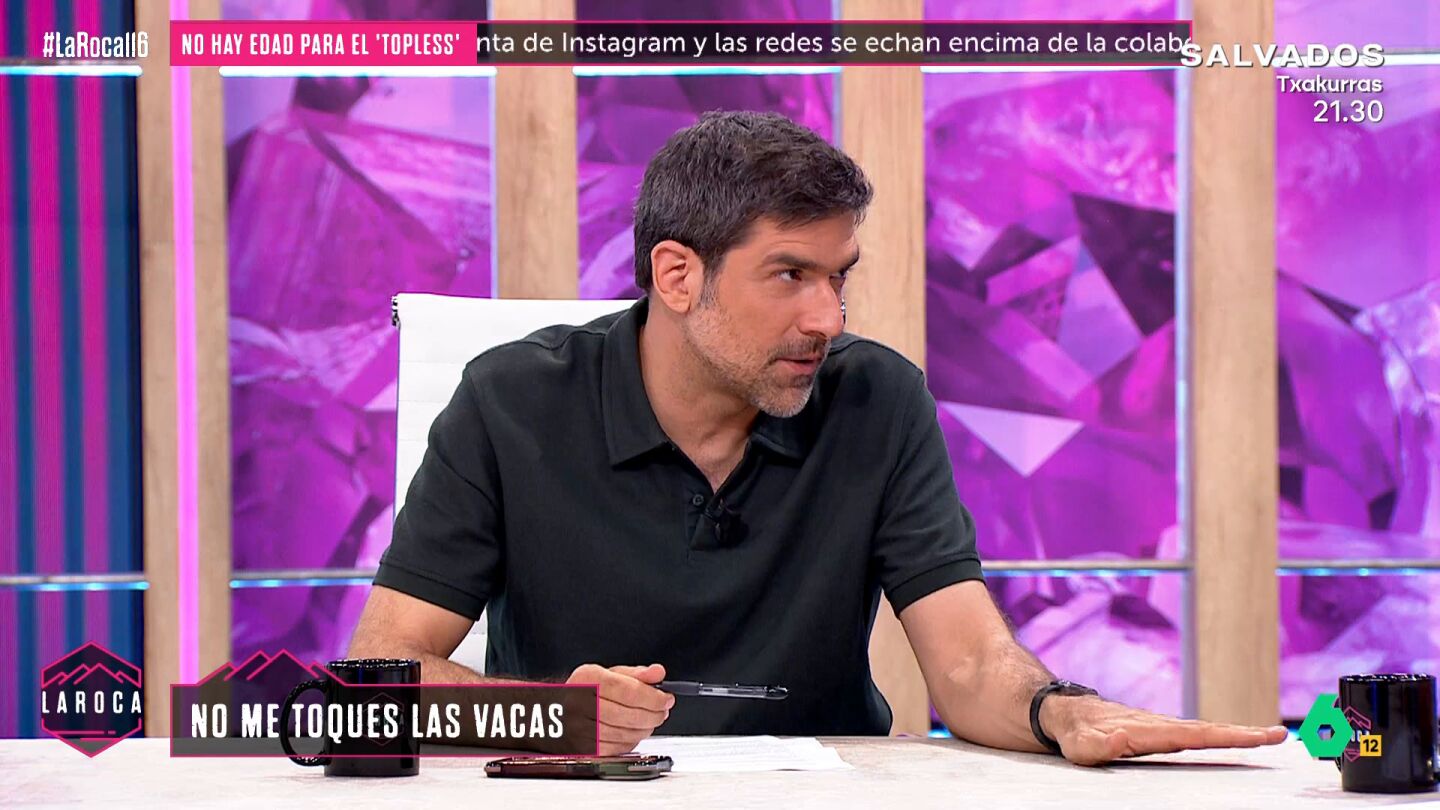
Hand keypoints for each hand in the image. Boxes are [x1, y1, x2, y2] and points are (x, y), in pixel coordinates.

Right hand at [566, 662, 673, 753]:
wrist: (558, 709)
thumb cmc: (586, 690)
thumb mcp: (609, 673)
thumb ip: (636, 674)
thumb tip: (658, 673)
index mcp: (588, 679)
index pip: (628, 690)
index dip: (653, 697)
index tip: (667, 699)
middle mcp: (580, 702)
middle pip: (628, 714)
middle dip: (653, 714)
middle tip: (663, 710)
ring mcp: (580, 727)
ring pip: (624, 733)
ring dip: (645, 728)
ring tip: (651, 720)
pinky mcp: (584, 747)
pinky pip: (616, 748)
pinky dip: (632, 741)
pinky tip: (636, 731)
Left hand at [1041, 695, 1288, 766]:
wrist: (1065, 715)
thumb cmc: (1075, 734)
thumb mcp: (1082, 746)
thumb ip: (1102, 745)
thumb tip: (1121, 740)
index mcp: (1149, 731)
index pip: (1195, 735)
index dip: (1227, 735)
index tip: (1257, 736)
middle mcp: (1160, 726)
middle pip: (1208, 730)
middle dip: (1244, 734)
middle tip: (1280, 735)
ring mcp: (1161, 728)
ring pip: (1203, 731)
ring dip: (1235, 734)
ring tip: (1268, 736)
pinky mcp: (1158, 732)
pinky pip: (1193, 734)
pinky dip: (1217, 735)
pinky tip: (1233, 739)